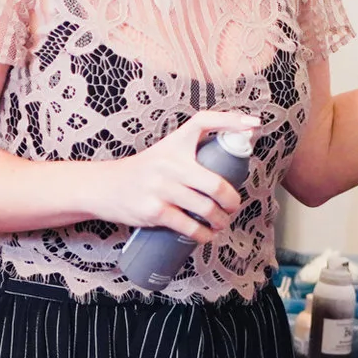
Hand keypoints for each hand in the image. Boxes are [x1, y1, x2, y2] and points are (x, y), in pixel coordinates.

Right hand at [84, 109, 258, 240]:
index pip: (203, 122)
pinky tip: (205, 235)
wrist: (103, 187)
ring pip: (206, 208)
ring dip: (220, 221)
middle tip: (232, 206)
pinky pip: (189, 226)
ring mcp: (161, 187)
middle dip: (232, 201)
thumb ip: (190, 156)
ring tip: (220, 223)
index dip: (230, 121)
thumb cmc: (141, 173)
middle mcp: (168, 162)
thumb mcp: (162, 155)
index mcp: (173, 143)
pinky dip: (203, 235)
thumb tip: (232, 164)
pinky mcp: (154, 210)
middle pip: (216, 183)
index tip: (253, 124)